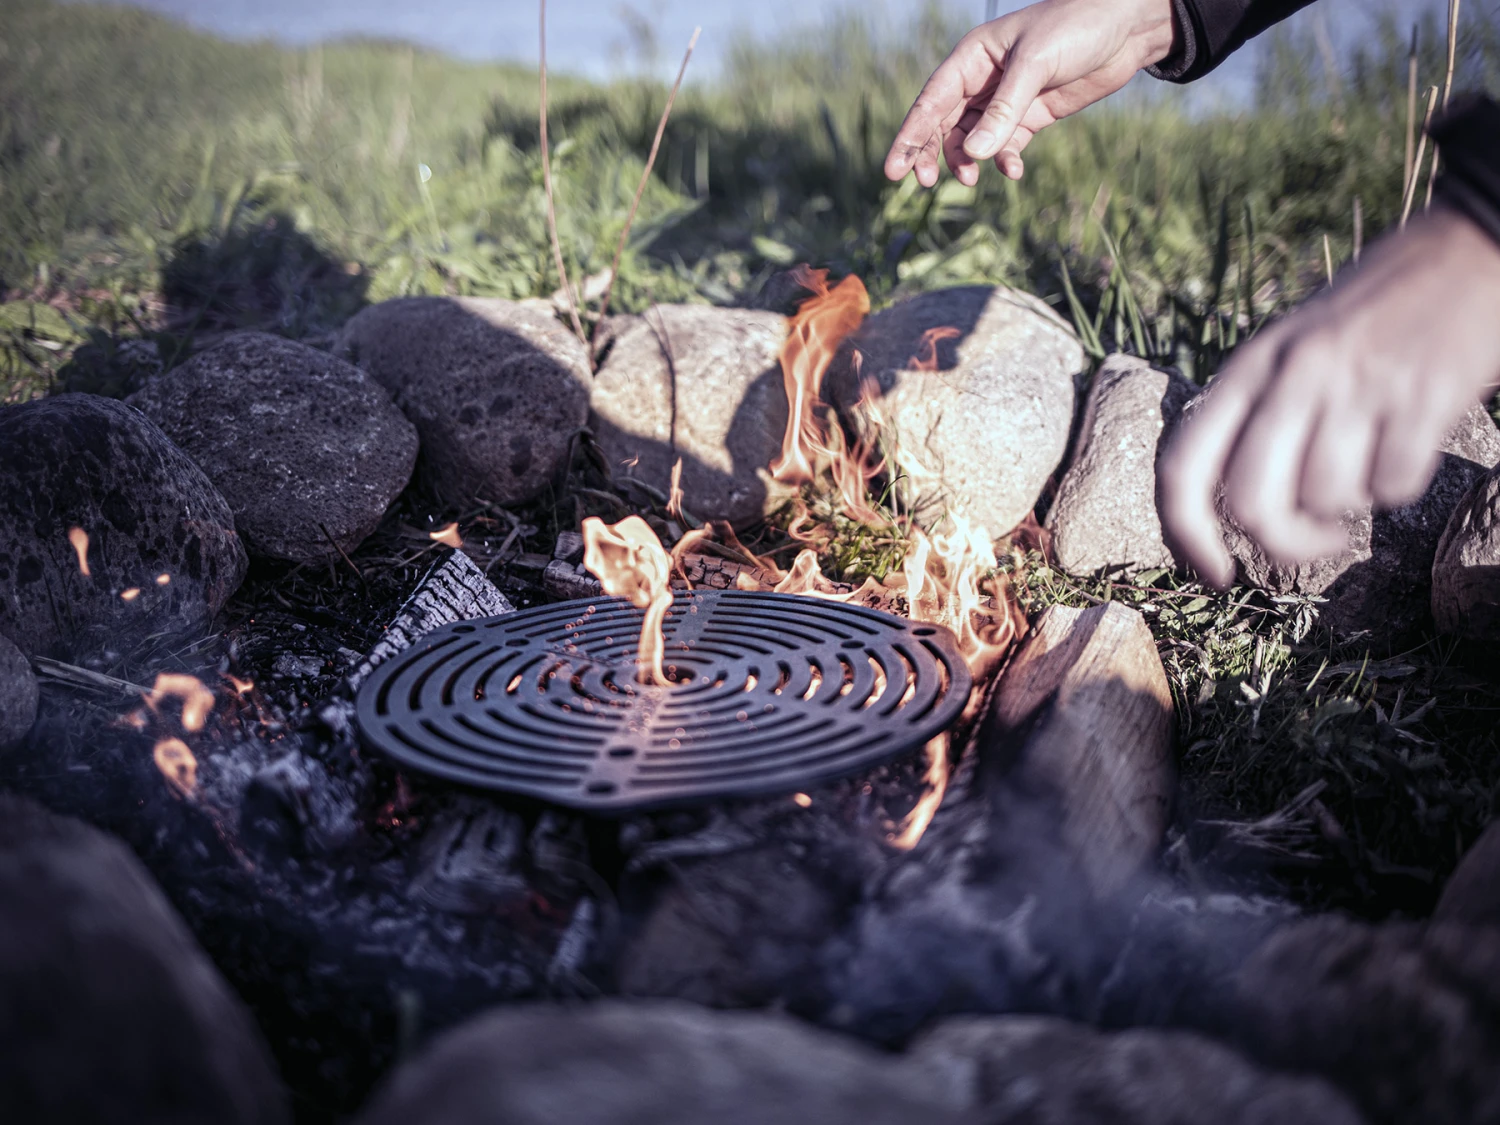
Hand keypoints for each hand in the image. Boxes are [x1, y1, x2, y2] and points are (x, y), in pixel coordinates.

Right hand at [884, 0, 1175, 185]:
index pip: (931, 102)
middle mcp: (983, 80)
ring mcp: (1006, 100)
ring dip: (967, 162)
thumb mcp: (1035, 64)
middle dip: (932, 155)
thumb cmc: (1076, 27)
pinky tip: (1013, 171)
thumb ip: (1004, 110)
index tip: (894, 170)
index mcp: (972, 58)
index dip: (910, 137)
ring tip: (972, 180)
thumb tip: (972, 156)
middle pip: (944, 125)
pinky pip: (1005, 145)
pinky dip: (1004, 160)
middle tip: (924, 183)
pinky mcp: (1031, 116)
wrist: (1127, 25)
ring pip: (971, 140)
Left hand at [1159, 205, 1499, 587]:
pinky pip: (1392, 485)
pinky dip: (1398, 487)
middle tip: (1316, 537)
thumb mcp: (1290, 345)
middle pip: (1252, 504)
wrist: (1469, 244)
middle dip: (1285, 544)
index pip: (1182, 467)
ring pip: (1323, 499)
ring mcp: (1358, 383)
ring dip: (1347, 509)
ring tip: (1367, 470)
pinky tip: (1407, 446)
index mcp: (1249, 366)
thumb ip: (1255, 411)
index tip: (1214, 575)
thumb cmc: (1372, 310)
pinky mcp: (1424, 393)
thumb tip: (1231, 507)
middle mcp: (1293, 374)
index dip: (1186, 537)